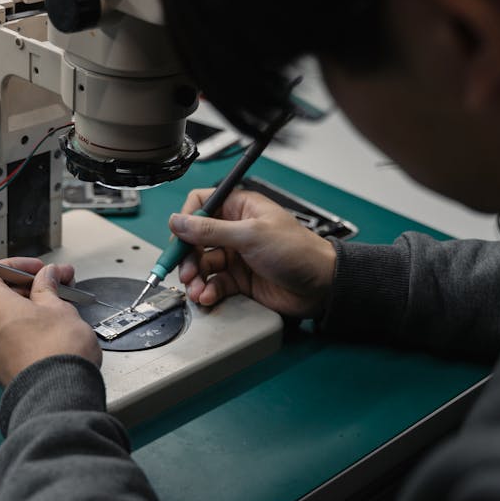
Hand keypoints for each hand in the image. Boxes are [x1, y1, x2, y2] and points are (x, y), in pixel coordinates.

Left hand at [0, 257, 101, 387]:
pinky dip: (27, 332)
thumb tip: (47, 278)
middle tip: (57, 284)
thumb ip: (49, 288)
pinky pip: (11, 342)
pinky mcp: (3, 370)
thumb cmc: (56, 353)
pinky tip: (50, 332)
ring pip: (6, 321)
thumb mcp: (59, 307)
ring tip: (58, 310)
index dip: (16, 266)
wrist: (58, 395)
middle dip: (29, 287)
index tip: (37, 269)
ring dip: (29, 311)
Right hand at [169, 189, 336, 318]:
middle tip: (185, 271)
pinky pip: (214, 283)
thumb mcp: (251, 235)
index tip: (179, 237)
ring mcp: (237, 255)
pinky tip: (208, 296)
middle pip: (196, 239)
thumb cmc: (298, 251)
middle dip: (188, 256)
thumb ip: (211, 230)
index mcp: (240, 208)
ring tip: (197, 289)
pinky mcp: (240, 279)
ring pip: (203, 264)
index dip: (187, 220)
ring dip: (196, 278)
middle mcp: (235, 230)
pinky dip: (208, 290)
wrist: (321, 286)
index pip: (201, 204)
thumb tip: (178, 221)